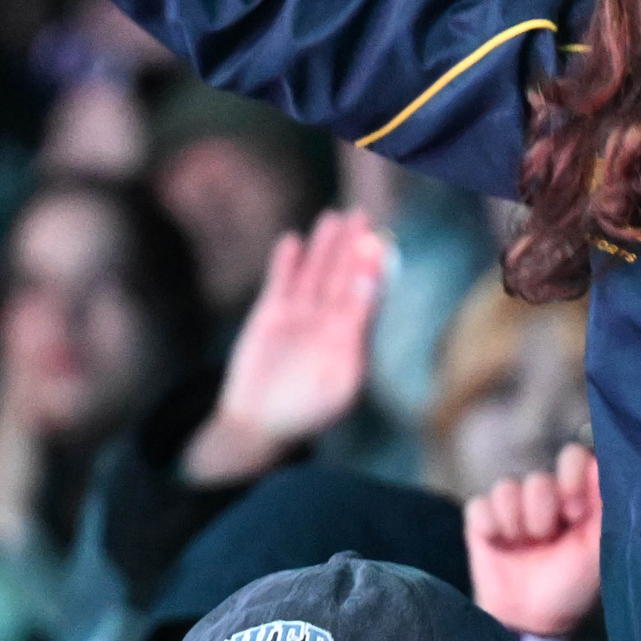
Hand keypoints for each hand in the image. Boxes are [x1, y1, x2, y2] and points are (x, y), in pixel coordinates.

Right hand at [183, 212, 386, 483]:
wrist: (260, 425)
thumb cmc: (306, 412)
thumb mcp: (341, 381)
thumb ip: (356, 337)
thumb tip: (369, 296)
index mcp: (350, 338)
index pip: (364, 296)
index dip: (371, 270)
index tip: (380, 246)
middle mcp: (327, 321)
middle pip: (341, 276)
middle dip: (351, 247)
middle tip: (361, 216)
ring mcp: (298, 316)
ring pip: (312, 273)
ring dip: (322, 247)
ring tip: (332, 218)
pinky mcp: (269, 315)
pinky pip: (279, 284)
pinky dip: (284, 264)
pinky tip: (292, 241)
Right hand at [467, 444, 603, 640]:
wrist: (530, 620)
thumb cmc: (570, 585)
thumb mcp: (597, 548)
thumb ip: (606, 506)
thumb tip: (604, 464)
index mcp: (575, 498)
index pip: (572, 458)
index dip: (571, 477)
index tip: (574, 509)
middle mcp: (544, 497)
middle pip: (538, 480)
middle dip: (543, 516)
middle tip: (548, 540)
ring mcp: (511, 506)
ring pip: (506, 489)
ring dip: (517, 524)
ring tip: (525, 547)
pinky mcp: (482, 519)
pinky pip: (480, 505)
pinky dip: (491, 527)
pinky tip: (500, 545)